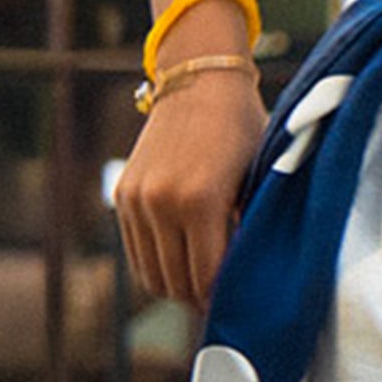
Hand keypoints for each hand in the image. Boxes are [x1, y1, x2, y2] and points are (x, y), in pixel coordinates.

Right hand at [114, 75, 267, 308]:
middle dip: (199, 298)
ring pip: (150, 274)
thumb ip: (249, 226)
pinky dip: (156, 264)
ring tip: (202, 282)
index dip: (221, 297)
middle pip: (175, 283)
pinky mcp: (123, 195)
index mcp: (201, 200)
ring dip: (175, 285)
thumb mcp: (257, 175)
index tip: (237, 301)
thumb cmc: (242, 127)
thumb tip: (247, 278)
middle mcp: (161, 203)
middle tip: (221, 298)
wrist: (200, 80)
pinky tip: (182, 259)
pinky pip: (135, 251)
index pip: (206, 278)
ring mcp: (137, 199)